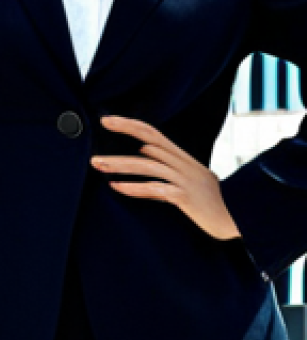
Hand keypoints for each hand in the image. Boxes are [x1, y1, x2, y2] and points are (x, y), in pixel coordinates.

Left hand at [91, 115, 241, 241]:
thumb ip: (166, 169)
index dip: (130, 124)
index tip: (107, 120)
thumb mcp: (189, 180)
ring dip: (119, 164)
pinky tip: (116, 187)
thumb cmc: (214, 202)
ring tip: (97, 164)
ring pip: (147, 166)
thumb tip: (143, 157)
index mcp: (182, 158)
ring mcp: (185, 180)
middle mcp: (183, 164)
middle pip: (148, 143)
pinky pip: (156, 189)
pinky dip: (134, 188)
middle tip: (97, 128)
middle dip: (122, 135)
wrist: (243, 219)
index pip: (152, 133)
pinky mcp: (186, 197)